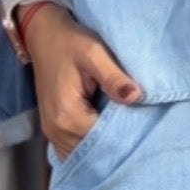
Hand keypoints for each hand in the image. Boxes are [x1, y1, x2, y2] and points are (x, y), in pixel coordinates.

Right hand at [22, 3, 140, 161]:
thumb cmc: (70, 41)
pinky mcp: (55, 130)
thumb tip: (135, 97)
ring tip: (128, 133)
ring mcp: (53, 133)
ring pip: (85, 154)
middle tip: (141, 132)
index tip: (145, 126)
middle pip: (94, 152)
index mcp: (67, 115)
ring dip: (105, 147)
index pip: (104, 141)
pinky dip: (92, 147)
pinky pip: (76, 149)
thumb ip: (113, 76)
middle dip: (117, 144)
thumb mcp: (94, 51)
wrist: (44, 35)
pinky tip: (109, 135)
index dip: (126, 135)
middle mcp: (57, 131)